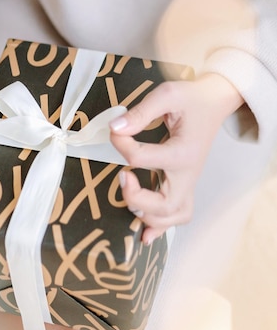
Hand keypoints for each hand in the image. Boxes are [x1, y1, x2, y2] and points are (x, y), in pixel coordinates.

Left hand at [109, 74, 243, 244]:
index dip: (120, 144)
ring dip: (147, 214)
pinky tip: (144, 234)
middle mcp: (188, 174)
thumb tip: (116, 128)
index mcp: (183, 152)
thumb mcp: (167, 95)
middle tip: (122, 176)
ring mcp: (188, 183)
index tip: (115, 130)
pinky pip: (177, 216)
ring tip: (130, 192)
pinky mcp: (185, 186)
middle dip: (136, 197)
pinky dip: (160, 227)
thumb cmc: (192, 99)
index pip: (142, 159)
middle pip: (164, 204)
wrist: (214, 103)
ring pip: (171, 216)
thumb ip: (141, 112)